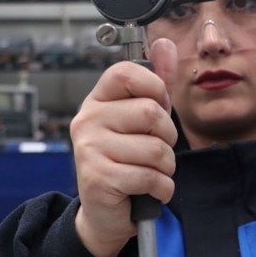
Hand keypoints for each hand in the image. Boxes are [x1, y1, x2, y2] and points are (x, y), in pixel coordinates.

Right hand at [71, 39, 178, 256]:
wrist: (105, 213)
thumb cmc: (126, 161)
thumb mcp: (141, 120)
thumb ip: (156, 84)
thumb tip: (165, 43)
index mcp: (97, 100)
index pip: (127, 73)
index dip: (155, 88)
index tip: (158, 107)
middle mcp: (87, 120)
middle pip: (152, 114)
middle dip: (168, 138)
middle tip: (156, 152)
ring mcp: (89, 149)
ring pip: (156, 150)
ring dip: (166, 168)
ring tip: (152, 173)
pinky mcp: (98, 178)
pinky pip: (150, 177)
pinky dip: (161, 189)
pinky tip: (150, 191)